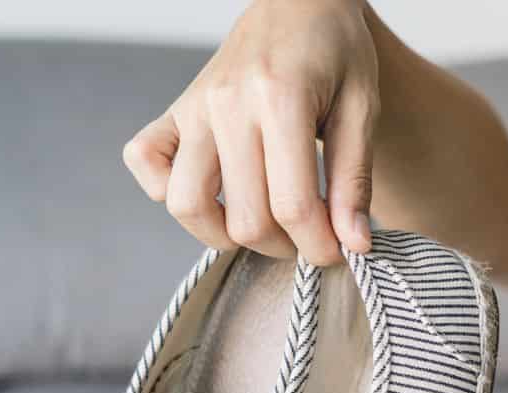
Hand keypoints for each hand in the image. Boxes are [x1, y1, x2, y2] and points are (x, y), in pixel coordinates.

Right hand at [122, 0, 379, 263]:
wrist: (297, 2)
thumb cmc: (336, 52)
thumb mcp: (362, 108)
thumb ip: (356, 180)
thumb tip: (354, 246)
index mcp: (280, 100)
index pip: (292, 206)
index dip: (318, 246)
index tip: (338, 252)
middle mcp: (227, 104)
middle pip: (243, 217)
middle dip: (282, 246)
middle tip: (307, 235)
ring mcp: (193, 107)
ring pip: (186, 204)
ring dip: (224, 234)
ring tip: (261, 225)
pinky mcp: (173, 110)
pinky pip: (145, 162)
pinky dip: (166, 190)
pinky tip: (211, 191)